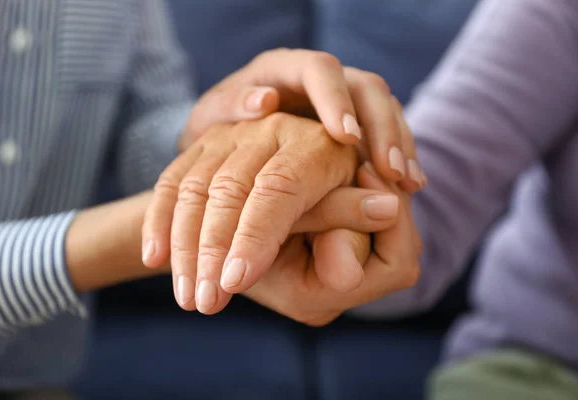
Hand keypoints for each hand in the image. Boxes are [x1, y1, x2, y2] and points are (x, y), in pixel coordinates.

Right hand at [142, 113, 400, 313]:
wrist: (312, 194)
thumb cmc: (338, 224)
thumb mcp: (353, 238)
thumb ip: (348, 250)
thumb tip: (350, 275)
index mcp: (323, 149)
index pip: (280, 188)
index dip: (255, 235)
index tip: (234, 284)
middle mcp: (277, 129)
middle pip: (231, 187)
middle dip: (212, 250)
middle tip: (206, 304)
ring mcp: (236, 134)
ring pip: (195, 186)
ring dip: (184, 246)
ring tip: (188, 299)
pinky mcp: (207, 145)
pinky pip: (172, 181)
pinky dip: (159, 221)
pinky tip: (154, 260)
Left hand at [180, 49, 425, 191]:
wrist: (225, 146)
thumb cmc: (215, 131)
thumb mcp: (211, 120)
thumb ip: (232, 107)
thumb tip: (265, 101)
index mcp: (284, 69)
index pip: (319, 69)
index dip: (336, 100)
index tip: (347, 137)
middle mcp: (320, 80)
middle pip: (364, 87)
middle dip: (382, 128)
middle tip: (390, 170)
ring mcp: (344, 102)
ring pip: (385, 110)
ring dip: (400, 145)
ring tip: (409, 184)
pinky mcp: (357, 126)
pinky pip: (388, 135)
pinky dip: (400, 159)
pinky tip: (410, 187)